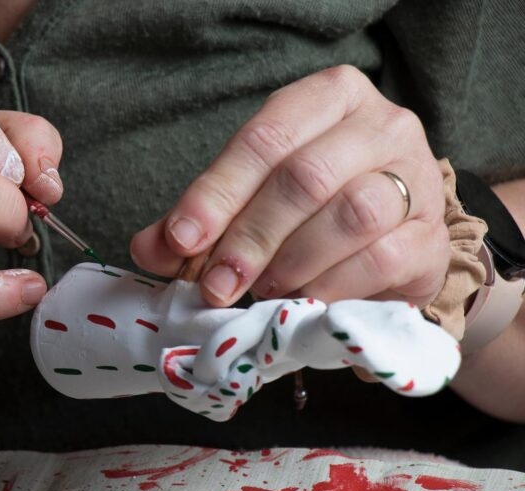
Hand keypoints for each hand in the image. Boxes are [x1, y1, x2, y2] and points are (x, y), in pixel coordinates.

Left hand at [131, 65, 449, 308]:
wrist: (390, 237)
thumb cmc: (311, 208)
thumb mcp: (252, 198)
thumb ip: (201, 220)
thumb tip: (149, 248)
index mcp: (327, 98)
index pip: (264, 138)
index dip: (217, 192)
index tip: (182, 240)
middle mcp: (380, 125)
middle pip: (306, 177)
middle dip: (250, 237)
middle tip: (215, 283)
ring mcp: (417, 177)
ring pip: (351, 214)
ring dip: (292, 262)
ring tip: (262, 290)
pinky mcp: (432, 235)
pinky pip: (382, 260)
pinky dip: (332, 287)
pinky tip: (304, 300)